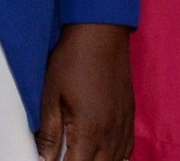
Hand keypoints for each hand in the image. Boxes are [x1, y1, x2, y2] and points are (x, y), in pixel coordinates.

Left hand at [36, 22, 133, 160]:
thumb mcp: (51, 96)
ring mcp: (124, 124)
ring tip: (83, 157)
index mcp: (89, 130)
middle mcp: (111, 132)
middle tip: (66, 158)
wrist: (101, 32)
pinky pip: (128, 148)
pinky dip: (117, 158)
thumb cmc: (72, 60)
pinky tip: (105, 156)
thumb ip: (48, 134)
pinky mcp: (130, 114)